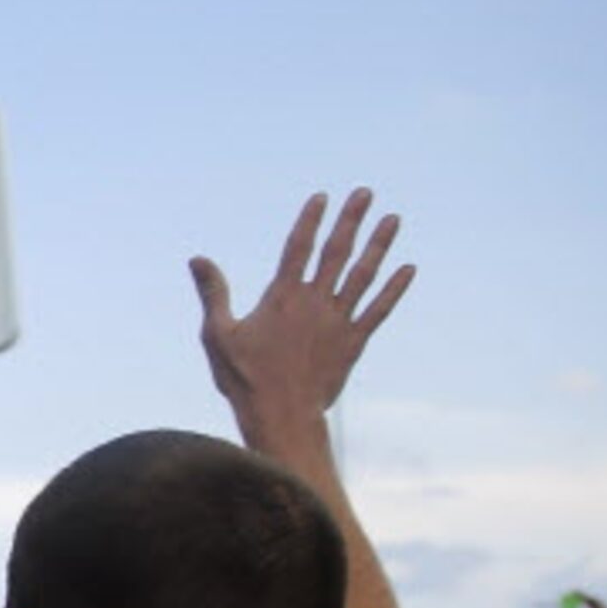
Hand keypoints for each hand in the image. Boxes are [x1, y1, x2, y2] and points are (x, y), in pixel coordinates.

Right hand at [189, 188, 414, 429]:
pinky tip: (408, 269)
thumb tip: (197, 259)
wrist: (281, 414)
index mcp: (282, 297)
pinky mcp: (353, 342)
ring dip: (379, 245)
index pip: (299, 247)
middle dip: (351, 220)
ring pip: (363, 274)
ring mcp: (338, 320)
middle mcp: (314, 302)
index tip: (322, 197)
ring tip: (393, 219)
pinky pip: (379, 309)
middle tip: (364, 193)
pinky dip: (394, 289)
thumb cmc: (244, 377)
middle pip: (337, 252)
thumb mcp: (218, 334)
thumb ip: (213, 293)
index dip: (310, 220)